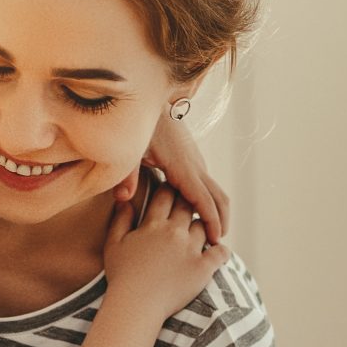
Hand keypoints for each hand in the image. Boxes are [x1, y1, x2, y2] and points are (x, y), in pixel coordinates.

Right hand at [103, 182, 229, 318]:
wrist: (135, 306)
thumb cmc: (122, 277)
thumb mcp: (113, 245)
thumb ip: (120, 220)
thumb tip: (125, 201)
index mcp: (153, 224)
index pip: (166, 195)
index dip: (170, 190)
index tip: (173, 191)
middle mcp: (174, 232)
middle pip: (188, 206)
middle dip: (189, 203)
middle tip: (190, 206)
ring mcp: (190, 249)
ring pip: (204, 226)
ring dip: (204, 227)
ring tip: (203, 232)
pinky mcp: (203, 268)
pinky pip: (221, 252)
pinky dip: (222, 250)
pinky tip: (218, 252)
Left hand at [113, 108, 231, 245]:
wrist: (154, 101)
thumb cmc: (142, 126)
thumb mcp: (130, 149)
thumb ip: (127, 174)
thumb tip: (124, 198)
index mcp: (182, 167)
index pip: (203, 199)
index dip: (211, 221)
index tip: (215, 240)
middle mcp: (195, 165)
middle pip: (219, 198)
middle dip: (222, 222)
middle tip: (216, 245)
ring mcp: (197, 162)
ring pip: (217, 192)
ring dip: (218, 213)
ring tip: (209, 235)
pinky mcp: (193, 161)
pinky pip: (208, 186)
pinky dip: (210, 203)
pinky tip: (197, 216)